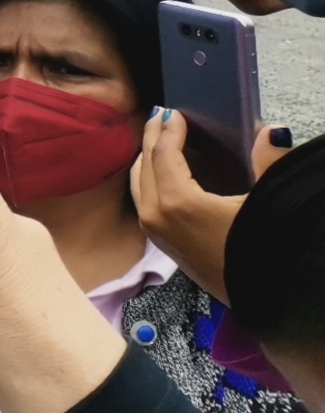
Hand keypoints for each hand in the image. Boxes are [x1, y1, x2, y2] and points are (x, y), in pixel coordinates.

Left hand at [132, 113, 293, 302]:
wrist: (263, 300)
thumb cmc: (265, 251)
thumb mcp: (268, 204)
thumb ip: (269, 163)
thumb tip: (272, 130)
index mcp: (177, 203)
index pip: (163, 154)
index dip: (169, 130)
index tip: (174, 111)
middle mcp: (156, 217)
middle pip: (145, 165)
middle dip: (152, 138)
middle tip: (161, 116)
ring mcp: (155, 233)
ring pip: (140, 184)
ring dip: (147, 158)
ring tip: (158, 138)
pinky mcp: (163, 246)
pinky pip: (145, 201)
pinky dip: (149, 179)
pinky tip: (163, 173)